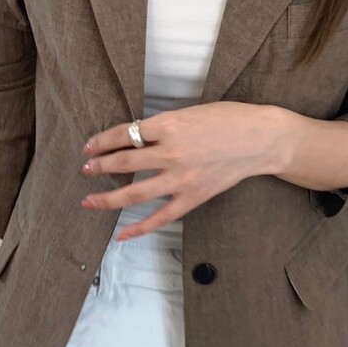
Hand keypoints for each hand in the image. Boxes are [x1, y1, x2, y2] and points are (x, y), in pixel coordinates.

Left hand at [80, 103, 289, 240]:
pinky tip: (121, 234)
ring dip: (108, 198)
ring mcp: (181, 178)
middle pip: (123, 162)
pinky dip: (139, 228)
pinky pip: (160, 217)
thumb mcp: (190, 112)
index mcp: (169, 124)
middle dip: (99, 167)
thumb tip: (135, 136)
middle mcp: (171, 151)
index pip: (124, 133)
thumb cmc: (229, 119)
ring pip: (134, 192)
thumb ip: (163, 125)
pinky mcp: (193, 196)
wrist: (262, 139)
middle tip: (85, 169)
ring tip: (89, 200)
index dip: (102, 141)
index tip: (89, 146)